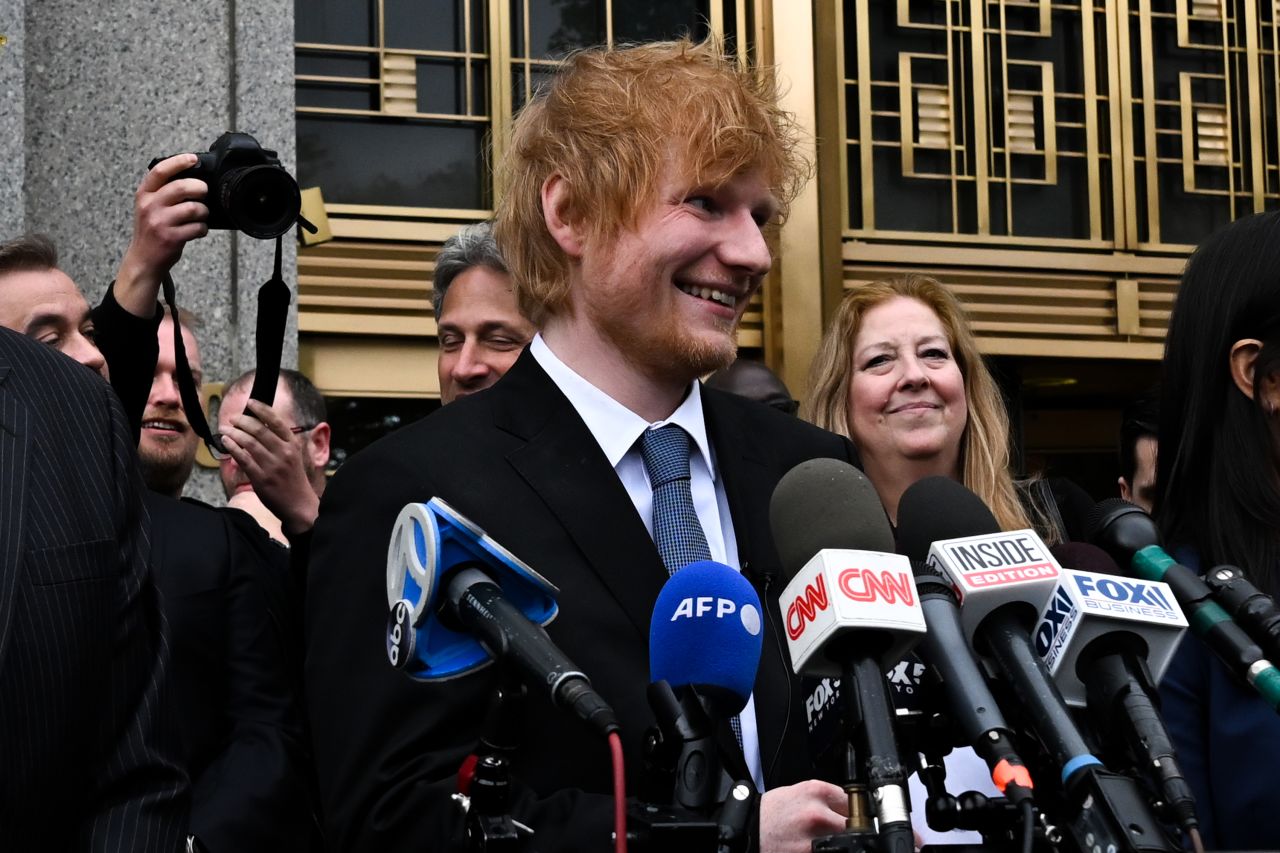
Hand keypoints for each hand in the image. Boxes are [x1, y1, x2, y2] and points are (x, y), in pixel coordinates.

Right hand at [114, 153, 209, 316]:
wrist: (143, 260)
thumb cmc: (151, 231)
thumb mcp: (149, 207)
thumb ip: (164, 192)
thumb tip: (193, 179)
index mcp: (144, 194)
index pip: (160, 171)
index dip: (178, 162)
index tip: (193, 159)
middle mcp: (150, 206)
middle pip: (181, 187)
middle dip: (200, 188)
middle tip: (204, 192)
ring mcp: (160, 222)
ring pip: (193, 208)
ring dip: (203, 211)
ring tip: (201, 215)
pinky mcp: (171, 238)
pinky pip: (197, 228)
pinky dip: (203, 228)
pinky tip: (198, 230)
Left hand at [220, 398, 320, 536]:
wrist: (298, 503)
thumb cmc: (293, 478)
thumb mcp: (293, 455)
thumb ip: (279, 441)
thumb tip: (259, 425)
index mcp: (293, 444)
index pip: (276, 421)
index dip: (262, 409)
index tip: (250, 402)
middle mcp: (283, 452)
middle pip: (259, 429)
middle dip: (242, 420)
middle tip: (232, 418)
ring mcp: (272, 465)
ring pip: (248, 442)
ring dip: (233, 433)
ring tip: (224, 429)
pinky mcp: (261, 478)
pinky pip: (243, 459)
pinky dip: (232, 448)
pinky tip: (225, 442)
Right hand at [758, 779, 848, 852]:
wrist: (750, 829)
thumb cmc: (773, 812)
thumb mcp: (800, 792)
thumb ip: (827, 799)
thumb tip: (850, 808)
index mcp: (816, 791)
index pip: (853, 801)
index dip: (854, 810)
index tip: (855, 816)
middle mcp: (817, 814)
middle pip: (853, 825)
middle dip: (849, 829)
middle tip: (837, 830)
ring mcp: (814, 839)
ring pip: (844, 843)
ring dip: (839, 842)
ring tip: (826, 839)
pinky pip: (830, 851)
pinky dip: (827, 849)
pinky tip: (816, 847)